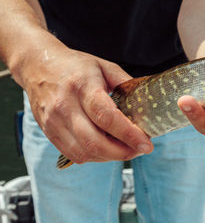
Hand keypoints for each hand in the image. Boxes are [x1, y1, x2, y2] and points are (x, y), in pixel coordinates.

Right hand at [22, 47, 152, 163]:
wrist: (38, 65)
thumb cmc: (76, 66)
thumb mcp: (105, 67)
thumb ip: (126, 84)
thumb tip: (147, 104)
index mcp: (82, 86)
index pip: (107, 117)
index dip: (128, 134)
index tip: (146, 143)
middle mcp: (64, 105)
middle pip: (95, 141)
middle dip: (122, 152)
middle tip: (140, 149)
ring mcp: (53, 121)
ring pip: (85, 152)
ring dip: (110, 157)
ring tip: (126, 149)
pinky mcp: (48, 133)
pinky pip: (74, 155)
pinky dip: (95, 157)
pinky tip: (107, 149)